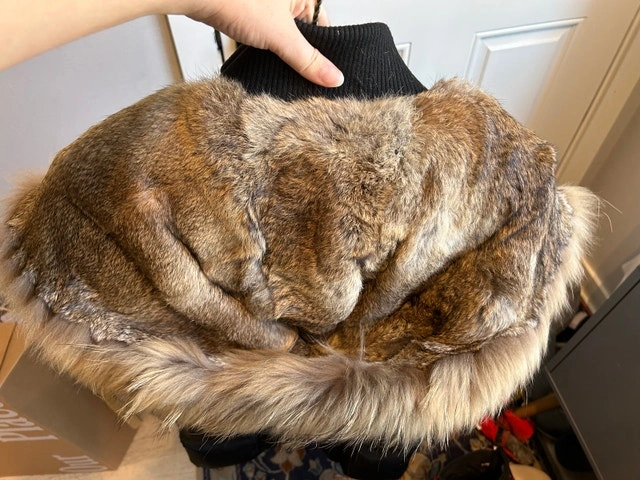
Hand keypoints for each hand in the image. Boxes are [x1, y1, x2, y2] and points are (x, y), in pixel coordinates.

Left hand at [184, 0, 343, 87]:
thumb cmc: (236, 0)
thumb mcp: (281, 37)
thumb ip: (308, 60)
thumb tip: (334, 78)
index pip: (324, 26)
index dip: (321, 53)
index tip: (319, 75)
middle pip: (301, 32)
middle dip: (295, 54)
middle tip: (294, 74)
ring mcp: (266, 2)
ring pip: (280, 34)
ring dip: (275, 52)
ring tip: (273, 64)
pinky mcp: (246, 9)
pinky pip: (261, 32)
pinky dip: (259, 46)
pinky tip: (256, 57)